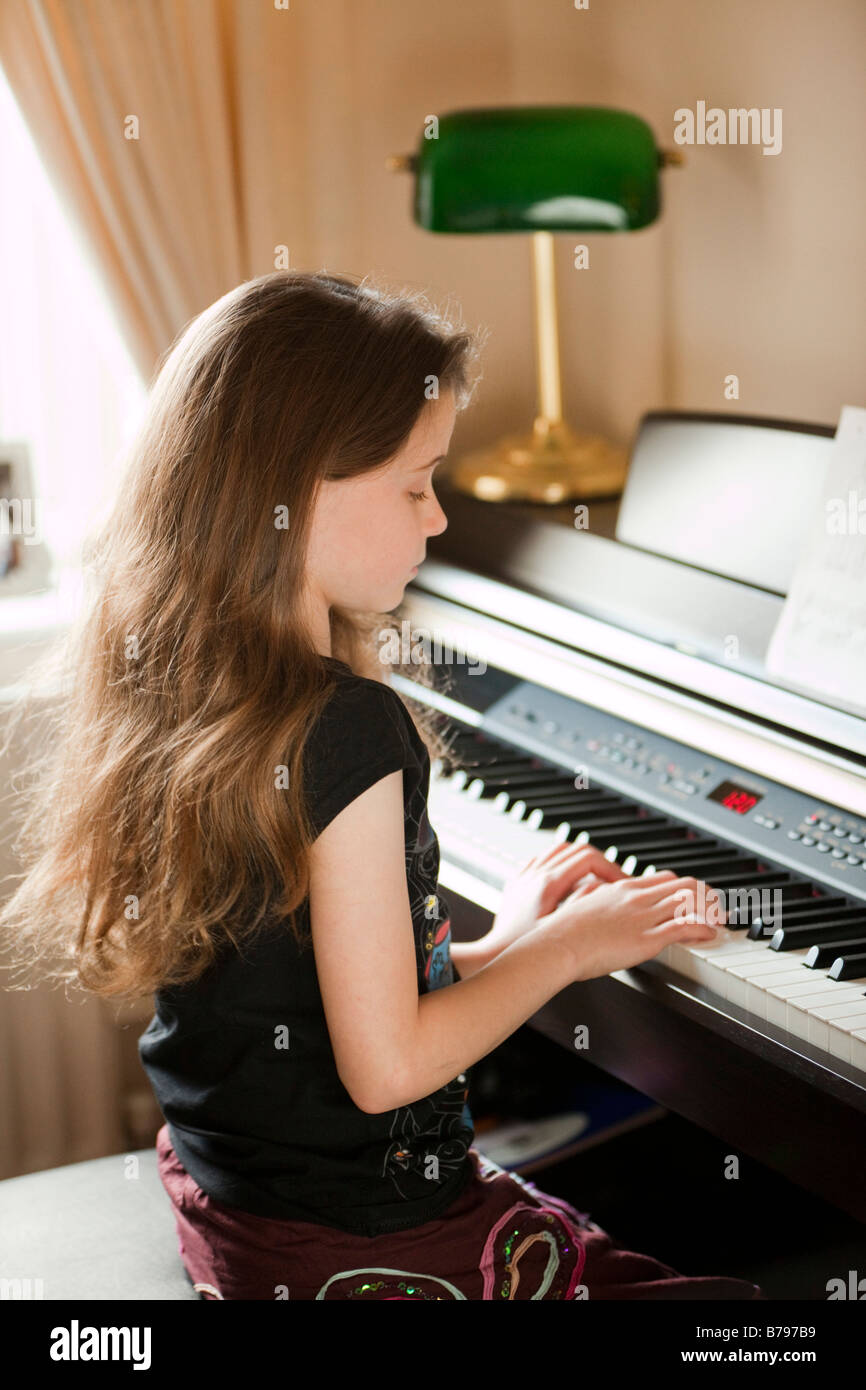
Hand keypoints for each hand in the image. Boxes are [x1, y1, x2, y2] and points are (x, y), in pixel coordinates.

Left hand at [482, 839, 632, 958]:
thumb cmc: (525, 950)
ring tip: (597, 877)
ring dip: (582, 859)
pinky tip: (569, 879)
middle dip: (602, 862)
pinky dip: (562, 863)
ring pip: (560, 849)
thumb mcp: (562, 930)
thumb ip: (585, 906)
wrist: (493, 956)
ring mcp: (525, 875)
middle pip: (578, 849)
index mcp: (548, 884)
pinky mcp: (518, 882)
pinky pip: (543, 859)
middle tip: (616, 880)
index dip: (612, 867)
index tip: (623, 883)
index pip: (589, 858)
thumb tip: (606, 890)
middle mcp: (535, 874)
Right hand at [547, 870, 726, 981]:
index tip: (694, 895)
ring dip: (711, 910)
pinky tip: (710, 934)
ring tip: (719, 919)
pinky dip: (704, 928)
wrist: (557, 944)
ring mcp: (644, 917)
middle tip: (716, 906)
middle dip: (706, 895)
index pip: (665, 879)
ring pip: (690, 902)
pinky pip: (685, 927)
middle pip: (684, 885)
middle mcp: (637, 898)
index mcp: (622, 889)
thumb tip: (598, 893)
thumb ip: (596, 895)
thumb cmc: (564, 929)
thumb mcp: (582, 902)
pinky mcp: (647, 939)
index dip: (685, 886)